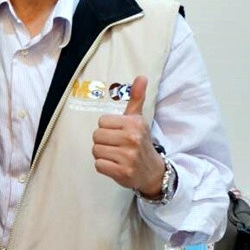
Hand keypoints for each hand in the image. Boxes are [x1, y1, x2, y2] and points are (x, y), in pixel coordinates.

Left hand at [91, 76, 164, 195]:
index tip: (118, 133)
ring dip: (103, 154)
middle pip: (96, 136)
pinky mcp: (122, 172)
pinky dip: (104, 166)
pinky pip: (98, 165)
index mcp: (134, 124)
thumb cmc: (141, 142)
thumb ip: (137, 98)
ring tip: (116, 155)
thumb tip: (141, 77)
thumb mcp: (139, 119)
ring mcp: (128, 157)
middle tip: (116, 146)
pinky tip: (115, 165)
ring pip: (96, 150)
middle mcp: (132, 139)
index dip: (107, 128)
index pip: (101, 122)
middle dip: (103, 141)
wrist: (153, 171)